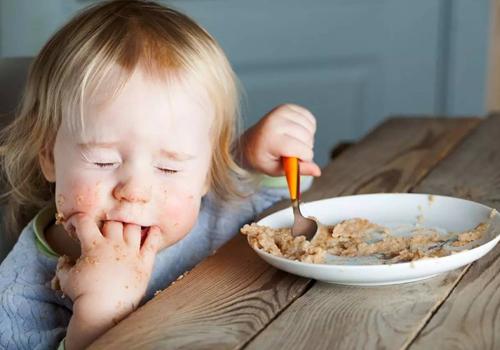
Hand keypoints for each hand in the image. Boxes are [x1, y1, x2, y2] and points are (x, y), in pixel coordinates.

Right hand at [56, 214, 161, 349]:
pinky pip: (153, 243)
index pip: (85, 221)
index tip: (79, 225)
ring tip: (126, 230)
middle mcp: (114, 244)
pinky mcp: (145, 262)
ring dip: (129, 226)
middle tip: (105, 231)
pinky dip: (154, 234)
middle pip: (113, 221)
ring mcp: (131, 252)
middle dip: (107, 223)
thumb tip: (63, 259)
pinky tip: (154, 229)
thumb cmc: (83, 295)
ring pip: (133, 227)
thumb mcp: (66, 280)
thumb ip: (63, 267)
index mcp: (94, 245)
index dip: (80, 220)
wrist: (104, 310)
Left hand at [239, 104, 320, 176]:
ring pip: (311, 129)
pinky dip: (308, 128)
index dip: (304, 159)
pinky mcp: (287, 107)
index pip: (302, 149)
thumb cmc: (262, 159)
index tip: (293, 161)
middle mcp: (275, 121)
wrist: (249, 143)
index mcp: (271, 139)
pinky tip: (295, 133)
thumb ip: (298, 170)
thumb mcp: (276, 170)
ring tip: (292, 143)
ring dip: (307, 139)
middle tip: (290, 152)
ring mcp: (281, 111)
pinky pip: (310, 119)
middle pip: (308, 139)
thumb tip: (318, 171)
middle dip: (305, 149)